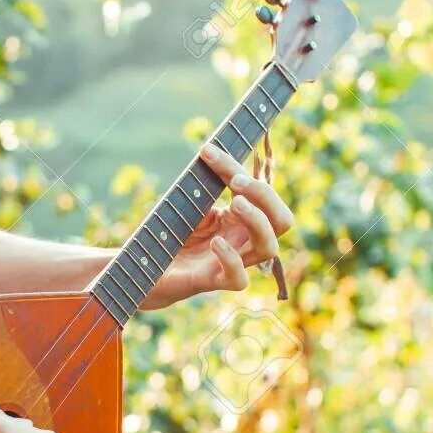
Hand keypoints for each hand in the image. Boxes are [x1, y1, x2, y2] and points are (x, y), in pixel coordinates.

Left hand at [143, 143, 292, 309]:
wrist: (151, 269)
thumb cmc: (172, 235)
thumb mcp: (188, 206)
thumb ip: (202, 187)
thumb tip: (210, 154)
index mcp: (240, 218)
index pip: (254, 190)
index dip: (233, 166)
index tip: (207, 151)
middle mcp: (244, 239)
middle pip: (281, 219)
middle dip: (266, 195)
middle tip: (237, 181)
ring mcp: (234, 262)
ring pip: (269, 247)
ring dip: (258, 221)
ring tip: (236, 202)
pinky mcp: (216, 281)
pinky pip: (239, 279)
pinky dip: (231, 258)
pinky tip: (216, 242)